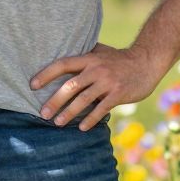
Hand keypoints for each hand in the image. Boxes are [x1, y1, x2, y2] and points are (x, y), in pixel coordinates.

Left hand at [29, 43, 168, 130]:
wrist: (147, 62)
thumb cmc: (120, 59)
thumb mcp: (100, 52)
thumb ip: (84, 55)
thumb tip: (62, 55)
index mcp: (89, 58)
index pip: (62, 65)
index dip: (46, 74)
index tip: (32, 85)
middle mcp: (96, 69)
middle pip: (70, 86)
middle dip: (54, 101)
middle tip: (43, 113)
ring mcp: (108, 82)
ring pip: (84, 99)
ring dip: (69, 113)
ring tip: (57, 123)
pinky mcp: (118, 93)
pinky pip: (101, 108)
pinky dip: (91, 119)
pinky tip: (82, 128)